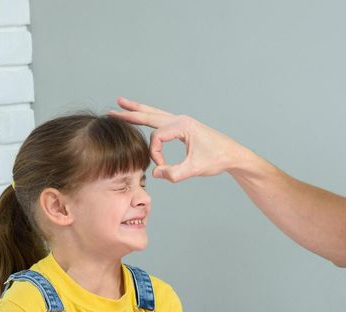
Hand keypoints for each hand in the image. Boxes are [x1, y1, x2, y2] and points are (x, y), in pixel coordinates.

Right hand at [110, 97, 256, 182]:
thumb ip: (175, 173)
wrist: (232, 154)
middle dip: (131, 114)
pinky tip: (141, 114)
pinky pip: (161, 119)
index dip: (154, 154)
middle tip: (112, 111)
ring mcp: (181, 121)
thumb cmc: (217, 159)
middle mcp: (180, 120)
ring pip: (154, 114)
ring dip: (137, 110)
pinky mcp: (183, 126)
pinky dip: (148, 116)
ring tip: (121, 103)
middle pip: (150, 115)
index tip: (161, 167)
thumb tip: (155, 173)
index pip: (157, 137)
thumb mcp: (196, 169)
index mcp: (183, 126)